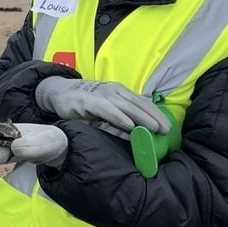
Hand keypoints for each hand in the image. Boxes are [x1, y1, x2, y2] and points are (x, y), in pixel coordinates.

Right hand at [35, 76, 170, 134]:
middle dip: (153, 117)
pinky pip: (107, 110)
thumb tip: (138, 135)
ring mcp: (102, 95)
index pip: (142, 102)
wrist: (59, 92)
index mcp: (120, 92)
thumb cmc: (84, 103)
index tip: (168, 126)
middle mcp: (114, 91)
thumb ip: (120, 122)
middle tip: (167, 130)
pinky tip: (129, 125)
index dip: (156, 114)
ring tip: (154, 128)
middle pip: (138, 104)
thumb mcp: (105, 112)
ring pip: (126, 106)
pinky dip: (119, 117)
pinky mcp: (89, 101)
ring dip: (142, 117)